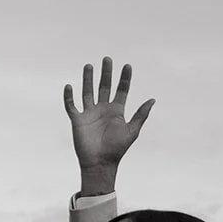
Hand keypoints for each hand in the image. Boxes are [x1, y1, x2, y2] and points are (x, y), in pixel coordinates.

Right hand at [64, 58, 153, 173]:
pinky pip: (71, 106)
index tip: (127, 66)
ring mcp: (89, 114)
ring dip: (88, 79)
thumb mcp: (132, 130)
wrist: (100, 162)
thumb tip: (152, 99)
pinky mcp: (77, 120)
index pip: (121, 90)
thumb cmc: (117, 149)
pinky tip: (69, 86)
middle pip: (104, 86)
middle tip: (107, 59)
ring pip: (88, 92)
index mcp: (116, 111)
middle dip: (106, 73)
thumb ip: (141, 114)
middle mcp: (103, 109)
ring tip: (89, 66)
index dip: (124, 78)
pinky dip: (69, 96)